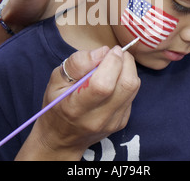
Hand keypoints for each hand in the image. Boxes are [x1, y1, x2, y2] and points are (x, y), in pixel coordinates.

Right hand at [17, 45, 140, 159]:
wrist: (62, 138)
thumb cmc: (57, 105)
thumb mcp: (56, 80)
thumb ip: (77, 63)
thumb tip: (103, 52)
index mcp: (76, 108)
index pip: (103, 84)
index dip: (112, 62)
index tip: (109, 50)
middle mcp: (98, 118)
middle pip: (126, 85)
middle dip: (125, 61)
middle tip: (115, 54)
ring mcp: (113, 122)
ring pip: (133, 88)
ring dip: (128, 69)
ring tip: (114, 64)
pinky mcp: (122, 122)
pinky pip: (132, 94)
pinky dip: (126, 81)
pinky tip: (113, 80)